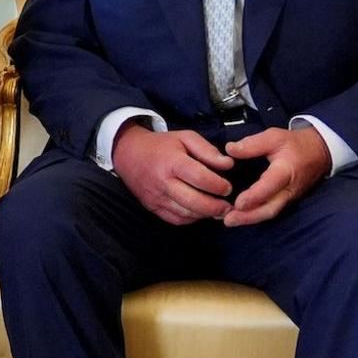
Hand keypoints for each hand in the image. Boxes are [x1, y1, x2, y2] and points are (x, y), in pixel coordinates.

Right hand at [110, 123, 234, 224]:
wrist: (129, 154)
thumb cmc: (161, 145)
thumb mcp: (185, 138)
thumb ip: (207, 150)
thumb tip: (228, 164)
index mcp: (172, 162)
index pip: (200, 178)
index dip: (218, 185)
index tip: (228, 188)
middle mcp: (163, 182)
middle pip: (194, 202)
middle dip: (215, 207)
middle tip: (228, 207)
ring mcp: (156, 197)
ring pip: (186, 214)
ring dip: (205, 215)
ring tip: (219, 211)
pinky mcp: (152, 207)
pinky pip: (175, 219)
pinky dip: (191, 219)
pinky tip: (200, 212)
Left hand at [223, 125, 329, 225]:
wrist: (320, 152)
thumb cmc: (296, 145)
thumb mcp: (274, 137)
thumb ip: (252, 144)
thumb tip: (230, 149)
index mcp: (285, 171)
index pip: (270, 187)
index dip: (254, 196)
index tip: (238, 203)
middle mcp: (288, 190)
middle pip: (270, 209)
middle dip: (249, 217)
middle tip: (228, 220)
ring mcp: (289, 198)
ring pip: (270, 213)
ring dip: (249, 219)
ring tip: (229, 221)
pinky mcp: (286, 201)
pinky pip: (271, 211)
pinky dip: (255, 216)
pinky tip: (239, 216)